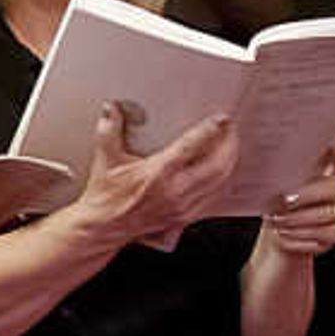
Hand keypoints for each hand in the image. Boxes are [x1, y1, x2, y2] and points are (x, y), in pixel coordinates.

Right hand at [58, 103, 239, 249]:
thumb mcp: (106, 159)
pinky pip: (212, 197)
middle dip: (229, 145)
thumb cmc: (105, 195)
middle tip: (230, 131)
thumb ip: (109, 129)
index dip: (210, 130)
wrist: (104, 227)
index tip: (221, 119)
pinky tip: (220, 172)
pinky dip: (220, 182)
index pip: (191, 146)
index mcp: (157, 173)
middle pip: (217, 166)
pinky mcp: (184, 217)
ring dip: (228, 163)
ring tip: (230, 147)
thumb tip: (110, 108)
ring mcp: (182, 206)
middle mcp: (174, 191)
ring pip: (219, 182)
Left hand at [254, 147, 334, 260]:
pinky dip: (300, 237)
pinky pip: (322, 237)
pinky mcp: (334, 234)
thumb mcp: (277, 180)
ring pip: (328, 216)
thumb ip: (281, 169)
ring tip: (276, 220)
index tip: (331, 151)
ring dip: (299, 219)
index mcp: (327, 170)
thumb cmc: (278, 197)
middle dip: (307, 195)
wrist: (278, 227)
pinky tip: (283, 235)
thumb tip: (262, 159)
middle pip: (333, 189)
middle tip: (284, 201)